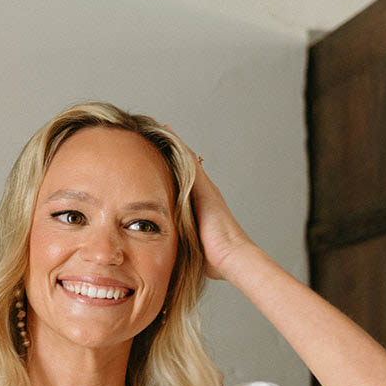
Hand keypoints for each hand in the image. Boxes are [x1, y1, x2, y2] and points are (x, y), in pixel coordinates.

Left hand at [161, 125, 253, 278]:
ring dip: (173, 143)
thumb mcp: (189, 247)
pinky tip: (166, 130)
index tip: (155, 159)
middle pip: (183, 166)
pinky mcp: (204, 187)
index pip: (180, 183)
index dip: (169, 170)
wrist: (232, 257)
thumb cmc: (214, 260)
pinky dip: (178, 145)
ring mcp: (205, 188)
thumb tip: (161, 257)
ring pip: (185, 158)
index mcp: (199, 207)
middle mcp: (203, 193)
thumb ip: (178, 245)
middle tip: (153, 133)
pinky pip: (188, 159)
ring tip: (157, 125)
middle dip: (170, 151)